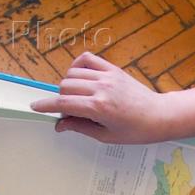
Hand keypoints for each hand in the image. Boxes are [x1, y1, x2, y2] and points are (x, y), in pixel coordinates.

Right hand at [30, 52, 173, 143]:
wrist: (159, 116)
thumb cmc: (135, 130)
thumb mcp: (106, 135)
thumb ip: (80, 127)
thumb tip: (60, 124)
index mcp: (99, 108)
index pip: (64, 104)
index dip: (46, 106)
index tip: (35, 107)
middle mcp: (101, 89)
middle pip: (65, 87)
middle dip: (61, 99)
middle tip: (71, 111)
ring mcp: (107, 76)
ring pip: (73, 73)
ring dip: (69, 85)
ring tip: (78, 98)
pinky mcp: (113, 69)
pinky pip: (87, 59)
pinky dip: (78, 66)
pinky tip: (81, 78)